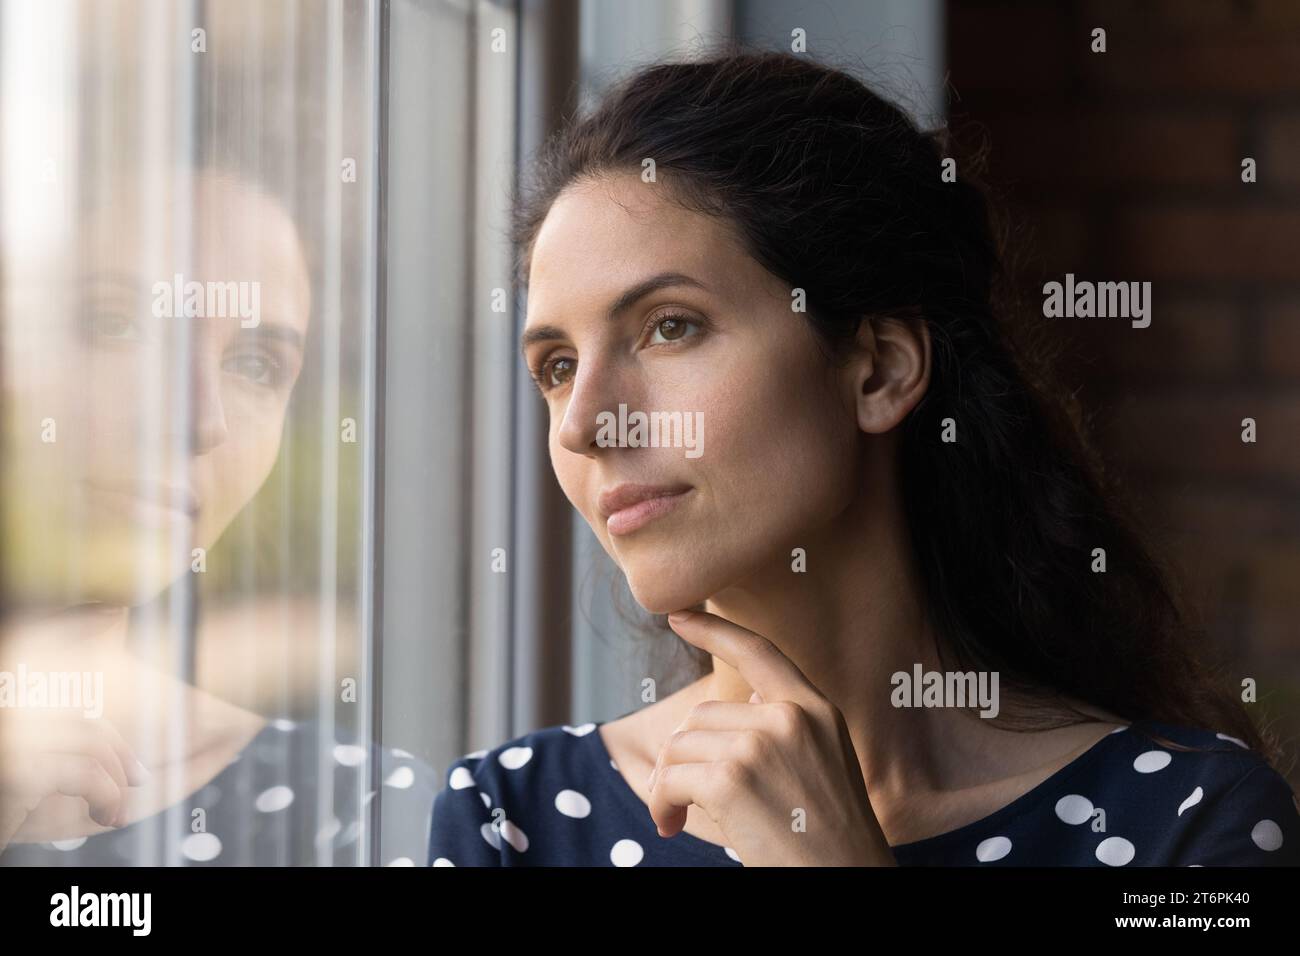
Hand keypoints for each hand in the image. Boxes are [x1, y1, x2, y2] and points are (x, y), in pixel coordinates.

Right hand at [0, 709, 149, 853]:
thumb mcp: (26, 769)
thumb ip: (62, 751)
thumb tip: (123, 755)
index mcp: (15, 706)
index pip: (75, 706)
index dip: (110, 734)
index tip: (132, 761)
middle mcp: (11, 712)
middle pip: (87, 724)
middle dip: (120, 757)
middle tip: (136, 784)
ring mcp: (12, 736)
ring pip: (93, 747)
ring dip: (116, 783)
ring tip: (114, 812)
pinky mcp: (19, 769)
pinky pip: (86, 775)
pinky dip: (108, 796)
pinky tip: (104, 814)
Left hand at [647, 609, 895, 865]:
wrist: (846, 882)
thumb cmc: (827, 839)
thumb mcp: (821, 765)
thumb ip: (781, 730)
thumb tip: (728, 713)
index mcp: (816, 710)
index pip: (759, 652)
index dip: (715, 629)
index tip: (679, 615)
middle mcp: (790, 718)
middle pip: (701, 717)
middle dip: (682, 758)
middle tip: (678, 798)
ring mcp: (760, 746)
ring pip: (679, 747)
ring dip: (666, 785)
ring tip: (676, 815)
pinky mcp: (731, 780)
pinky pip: (668, 779)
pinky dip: (659, 803)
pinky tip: (670, 824)